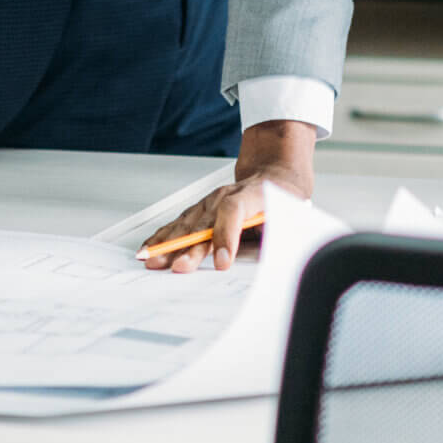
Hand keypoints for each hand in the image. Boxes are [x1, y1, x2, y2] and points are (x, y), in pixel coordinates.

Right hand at [142, 119, 316, 271]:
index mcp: (252, 196)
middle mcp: (224, 196)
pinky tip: (151, 246)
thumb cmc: (282, 200)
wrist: (273, 175)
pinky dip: (163, 236)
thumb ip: (278, 236)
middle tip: (180, 267)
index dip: (226, 236)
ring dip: (169, 244)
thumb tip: (273, 264)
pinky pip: (178, 223)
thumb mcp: (291, 216)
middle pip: (204, 223)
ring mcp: (209, 202)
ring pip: (186, 224)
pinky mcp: (199, 209)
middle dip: (190, 248)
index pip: (234, 211)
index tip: (222, 262)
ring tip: (155, 261)